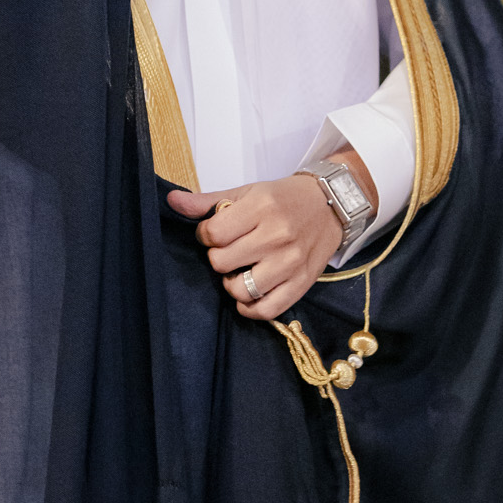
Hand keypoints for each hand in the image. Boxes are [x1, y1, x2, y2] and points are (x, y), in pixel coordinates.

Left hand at [166, 170, 355, 322]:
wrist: (330, 205)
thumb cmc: (283, 199)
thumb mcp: (247, 192)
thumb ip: (208, 201)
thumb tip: (172, 201)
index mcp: (261, 207)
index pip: (213, 233)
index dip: (205, 235)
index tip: (213, 233)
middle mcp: (277, 236)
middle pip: (222, 262)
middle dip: (218, 258)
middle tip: (227, 251)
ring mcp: (291, 262)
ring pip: (242, 290)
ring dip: (231, 284)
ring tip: (237, 272)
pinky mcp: (302, 283)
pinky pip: (268, 310)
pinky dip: (250, 309)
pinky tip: (247, 296)